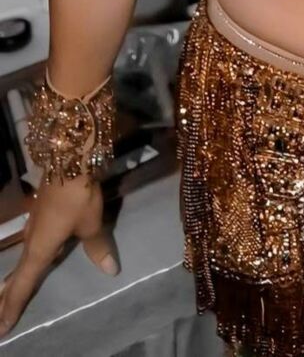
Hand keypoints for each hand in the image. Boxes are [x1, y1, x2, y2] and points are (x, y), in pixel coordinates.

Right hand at [0, 172, 119, 336]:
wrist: (69, 159)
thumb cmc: (77, 197)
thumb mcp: (91, 225)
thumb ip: (97, 247)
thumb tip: (110, 270)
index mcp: (39, 249)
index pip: (23, 284)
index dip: (12, 306)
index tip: (2, 328)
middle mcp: (32, 239)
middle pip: (17, 274)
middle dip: (6, 296)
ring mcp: (34, 224)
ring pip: (22, 257)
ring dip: (14, 276)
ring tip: (4, 290)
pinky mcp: (40, 212)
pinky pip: (29, 243)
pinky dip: (26, 258)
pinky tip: (29, 253)